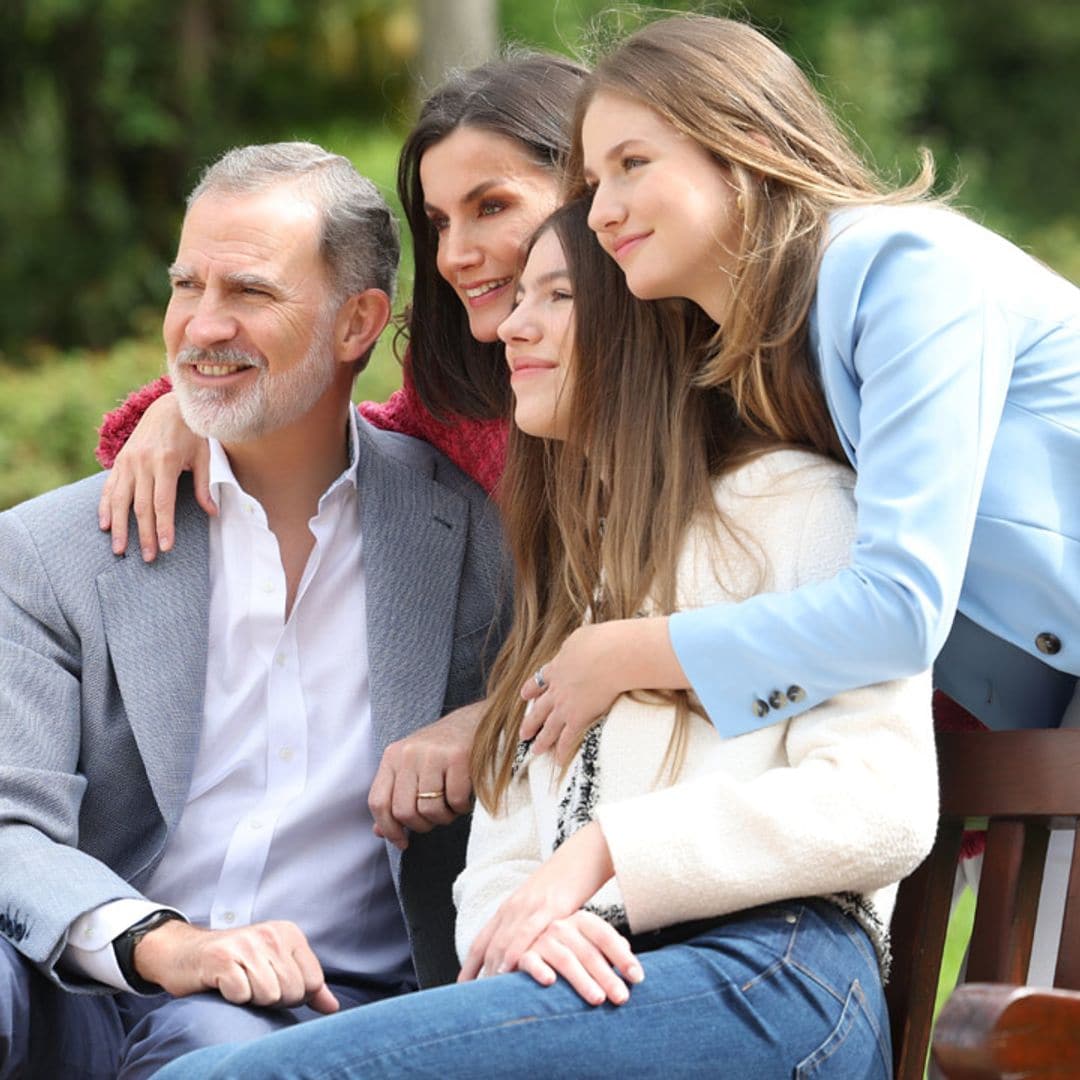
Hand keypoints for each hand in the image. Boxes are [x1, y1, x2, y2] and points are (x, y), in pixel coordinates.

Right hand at [98, 393, 213, 561]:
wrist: (168, 407)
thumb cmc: (191, 433)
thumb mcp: (203, 457)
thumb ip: (203, 486)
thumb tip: (213, 513)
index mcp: (165, 462)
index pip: (162, 503)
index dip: (163, 527)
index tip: (165, 547)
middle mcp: (143, 463)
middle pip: (141, 507)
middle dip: (144, 535)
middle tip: (148, 557)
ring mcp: (128, 461)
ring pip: (120, 501)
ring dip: (119, 527)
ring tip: (120, 550)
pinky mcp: (120, 461)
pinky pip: (109, 487)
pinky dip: (105, 507)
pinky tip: (104, 525)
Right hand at [133, 918, 338, 1013]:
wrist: (186, 953)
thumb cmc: (237, 964)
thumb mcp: (277, 967)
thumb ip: (308, 986)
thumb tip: (333, 1008)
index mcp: (289, 934)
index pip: (312, 982)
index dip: (295, 995)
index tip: (275, 985)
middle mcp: (270, 934)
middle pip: (292, 991)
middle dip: (274, 999)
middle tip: (252, 984)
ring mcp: (246, 944)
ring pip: (269, 995)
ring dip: (252, 999)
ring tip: (239, 983)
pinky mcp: (221, 958)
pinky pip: (242, 995)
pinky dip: (233, 998)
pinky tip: (223, 984)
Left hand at [369, 699, 483, 849]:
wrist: (474, 722)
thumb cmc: (441, 751)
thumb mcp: (411, 768)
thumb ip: (395, 796)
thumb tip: (380, 831)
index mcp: (392, 756)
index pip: (378, 802)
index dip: (388, 829)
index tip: (402, 842)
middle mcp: (409, 753)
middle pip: (404, 812)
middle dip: (422, 825)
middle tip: (435, 819)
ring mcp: (433, 754)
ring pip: (429, 810)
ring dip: (444, 818)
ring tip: (451, 807)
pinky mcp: (458, 757)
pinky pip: (455, 800)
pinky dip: (461, 808)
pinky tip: (465, 798)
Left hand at [457, 822, 615, 983]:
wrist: (583, 856)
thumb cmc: (565, 884)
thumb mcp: (540, 906)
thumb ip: (528, 928)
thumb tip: (524, 956)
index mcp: (509, 907)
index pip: (482, 941)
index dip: (470, 966)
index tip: (460, 987)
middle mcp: (513, 907)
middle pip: (489, 946)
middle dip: (479, 974)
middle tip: (475, 1000)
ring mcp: (529, 907)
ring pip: (503, 941)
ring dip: (493, 968)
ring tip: (488, 994)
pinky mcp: (548, 907)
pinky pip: (526, 932)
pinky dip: (514, 952)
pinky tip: (508, 969)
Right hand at [515, 911, 643, 1005]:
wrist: (522, 946)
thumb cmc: (563, 949)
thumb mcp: (586, 943)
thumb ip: (605, 947)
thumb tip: (627, 949)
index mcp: (581, 921)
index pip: (605, 936)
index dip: (622, 956)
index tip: (638, 977)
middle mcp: (562, 927)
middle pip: (589, 951)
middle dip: (607, 975)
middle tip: (622, 997)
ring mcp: (542, 940)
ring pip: (565, 959)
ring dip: (582, 980)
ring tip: (598, 999)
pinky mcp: (522, 954)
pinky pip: (531, 961)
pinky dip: (539, 970)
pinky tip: (550, 982)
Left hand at [521, 620, 684, 762]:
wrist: (611, 656)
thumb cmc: (601, 641)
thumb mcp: (581, 636)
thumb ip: (574, 645)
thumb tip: (577, 646)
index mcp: (557, 667)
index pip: (541, 680)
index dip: (532, 689)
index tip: (525, 695)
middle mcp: (557, 689)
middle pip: (539, 708)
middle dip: (530, 721)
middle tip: (523, 732)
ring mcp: (565, 705)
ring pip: (548, 726)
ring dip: (541, 739)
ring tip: (534, 750)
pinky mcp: (578, 717)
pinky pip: (567, 738)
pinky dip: (561, 750)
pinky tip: (557, 761)